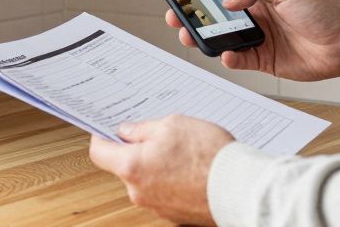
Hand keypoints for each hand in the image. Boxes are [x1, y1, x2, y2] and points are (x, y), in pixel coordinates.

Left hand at [88, 115, 233, 224]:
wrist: (241, 188)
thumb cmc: (208, 156)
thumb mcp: (172, 125)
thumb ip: (143, 129)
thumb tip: (127, 132)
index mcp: (131, 167)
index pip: (99, 152)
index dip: (103, 136)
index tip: (109, 128)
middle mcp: (139, 192)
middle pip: (126, 166)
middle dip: (139, 149)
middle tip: (161, 135)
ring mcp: (157, 206)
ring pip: (148, 179)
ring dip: (159, 165)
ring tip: (185, 152)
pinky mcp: (175, 214)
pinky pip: (166, 191)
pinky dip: (174, 179)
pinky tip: (193, 168)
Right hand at [166, 0, 339, 80]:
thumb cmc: (322, 10)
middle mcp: (256, 16)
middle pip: (217, 17)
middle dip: (195, 18)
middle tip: (177, 19)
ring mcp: (259, 39)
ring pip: (223, 39)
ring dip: (206, 39)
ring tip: (192, 38)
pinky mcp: (265, 61)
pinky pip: (239, 60)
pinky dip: (229, 58)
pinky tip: (226, 54)